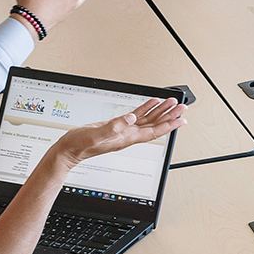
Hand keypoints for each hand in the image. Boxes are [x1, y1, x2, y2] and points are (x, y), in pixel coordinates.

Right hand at [52, 97, 185, 163]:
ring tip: (171, 103)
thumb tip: (131, 118)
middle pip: (155, 125)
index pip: (154, 131)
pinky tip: (152, 103)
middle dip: (170, 116)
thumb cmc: (81, 145)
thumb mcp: (97, 134)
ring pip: (148, 120)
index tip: (182, 119)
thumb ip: (115, 126)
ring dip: (161, 111)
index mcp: (127, 138)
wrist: (70, 149)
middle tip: (182, 107)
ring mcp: (124, 130)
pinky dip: (145, 109)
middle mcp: (129, 134)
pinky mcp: (117, 126)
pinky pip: (136, 117)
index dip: (169, 125)